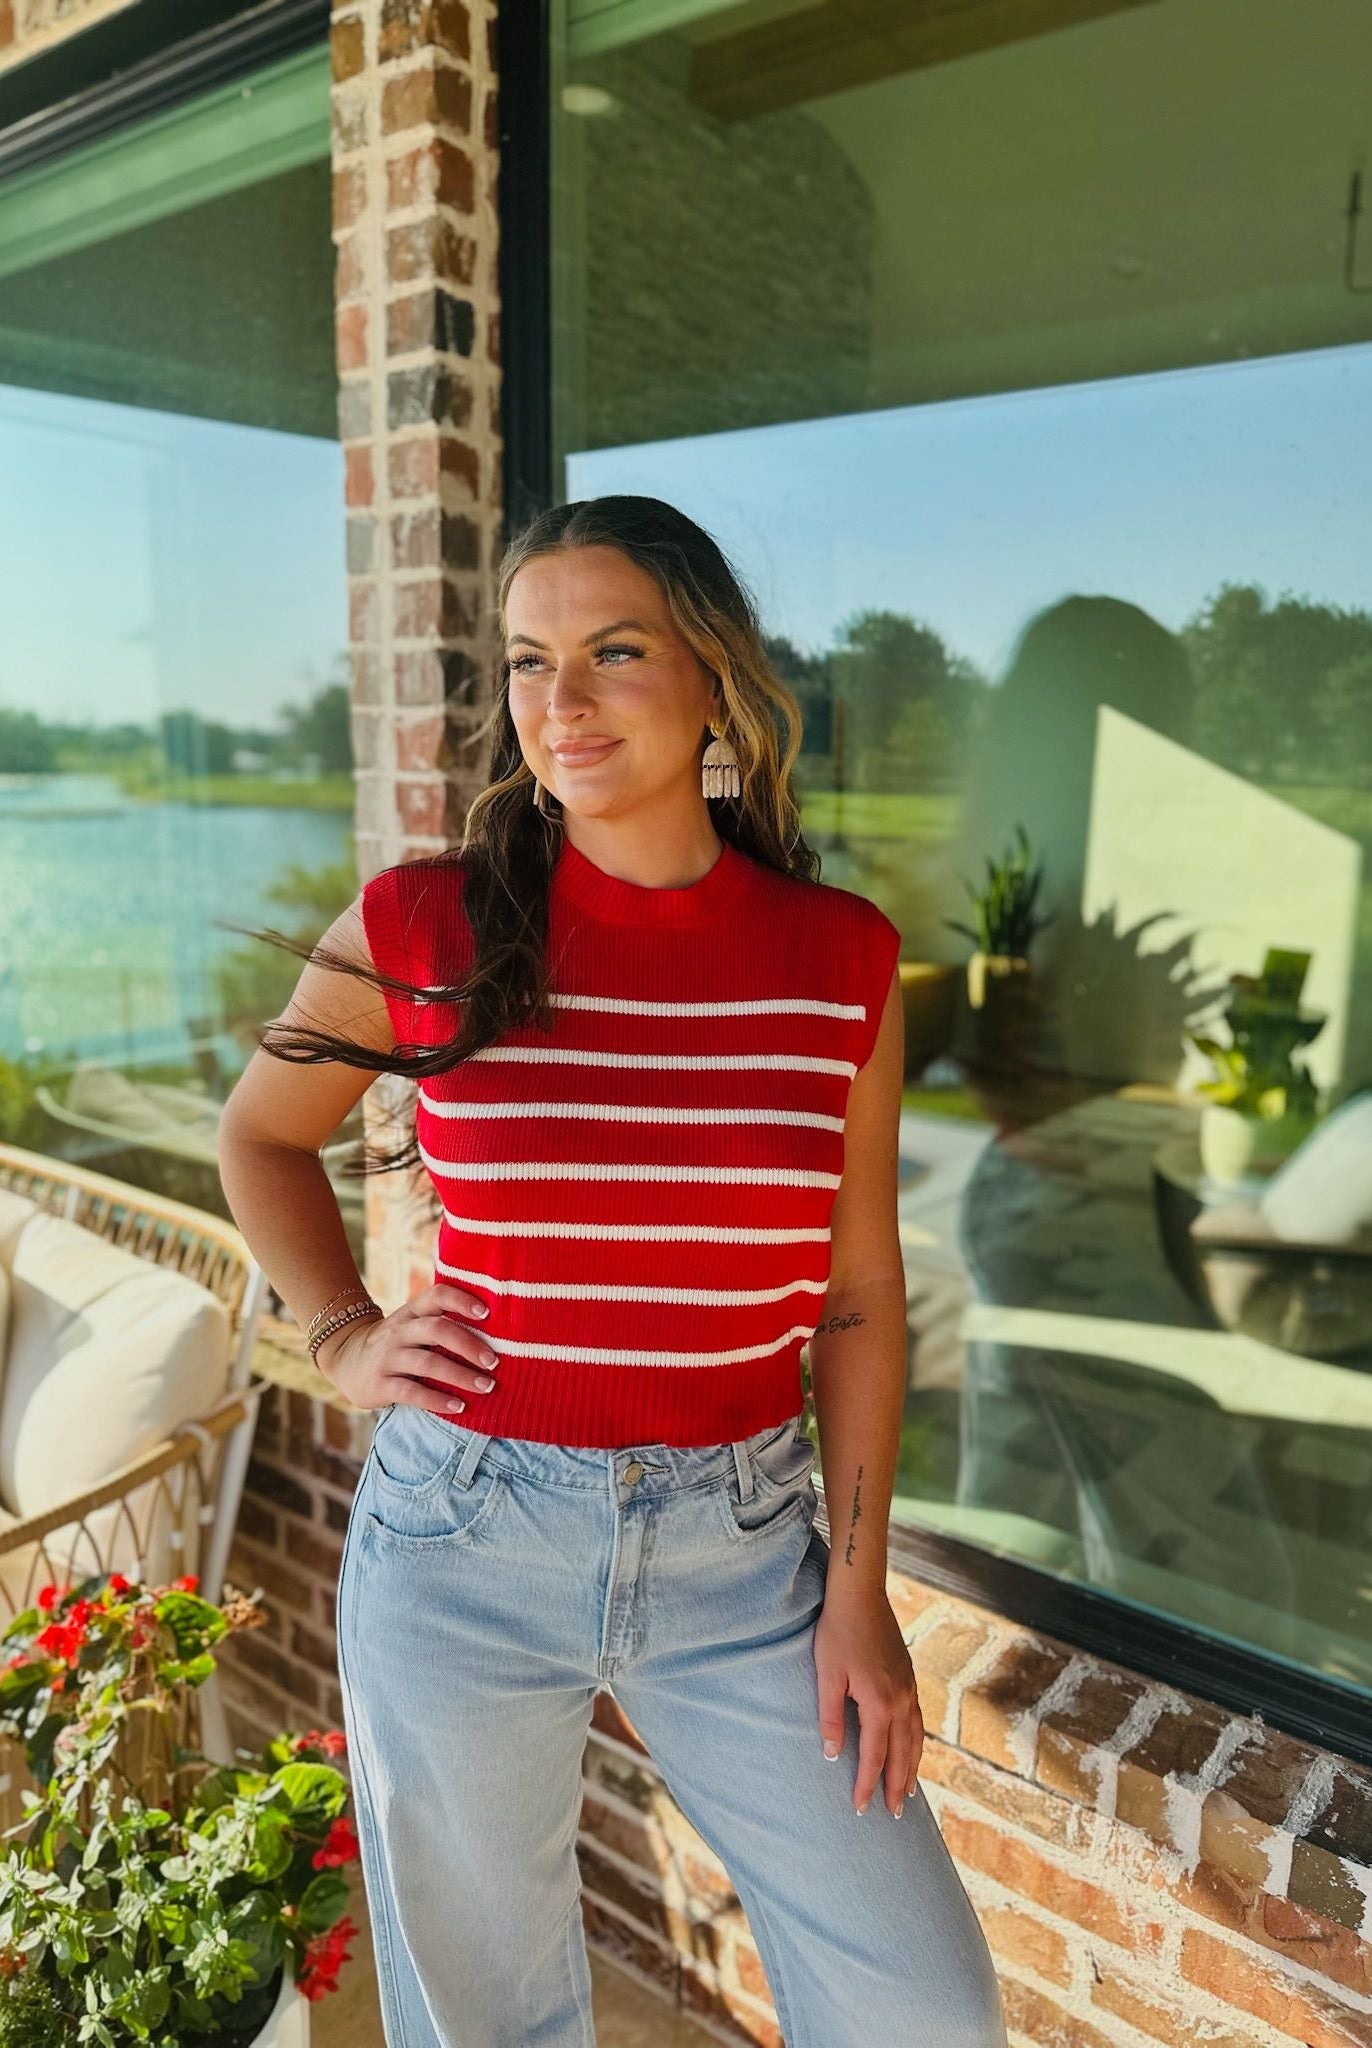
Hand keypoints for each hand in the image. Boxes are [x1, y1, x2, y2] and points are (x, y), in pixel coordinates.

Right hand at [313, 1282, 498, 1415]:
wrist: (346, 1360)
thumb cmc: (397, 1343)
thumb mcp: (413, 1325)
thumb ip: (442, 1323)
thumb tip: (497, 1332)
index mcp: (412, 1312)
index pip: (437, 1295)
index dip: (462, 1300)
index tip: (487, 1313)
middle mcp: (400, 1331)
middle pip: (436, 1329)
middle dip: (469, 1345)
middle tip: (494, 1361)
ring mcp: (388, 1357)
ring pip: (427, 1363)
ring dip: (460, 1376)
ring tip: (486, 1386)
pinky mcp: (380, 1384)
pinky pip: (411, 1392)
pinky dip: (437, 1401)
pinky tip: (458, 1407)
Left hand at [813, 1590, 923, 1817]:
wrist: (861, 1594)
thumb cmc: (837, 1632)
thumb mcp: (826, 1675)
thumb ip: (829, 1717)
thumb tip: (830, 1755)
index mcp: (879, 1703)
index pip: (873, 1756)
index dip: (866, 1785)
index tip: (861, 1810)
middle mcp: (901, 1700)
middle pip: (902, 1754)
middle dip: (896, 1786)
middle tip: (894, 1815)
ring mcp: (909, 1688)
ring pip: (915, 1739)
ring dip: (911, 1768)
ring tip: (906, 1792)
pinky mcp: (909, 1677)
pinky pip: (918, 1721)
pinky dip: (916, 1744)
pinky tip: (911, 1749)